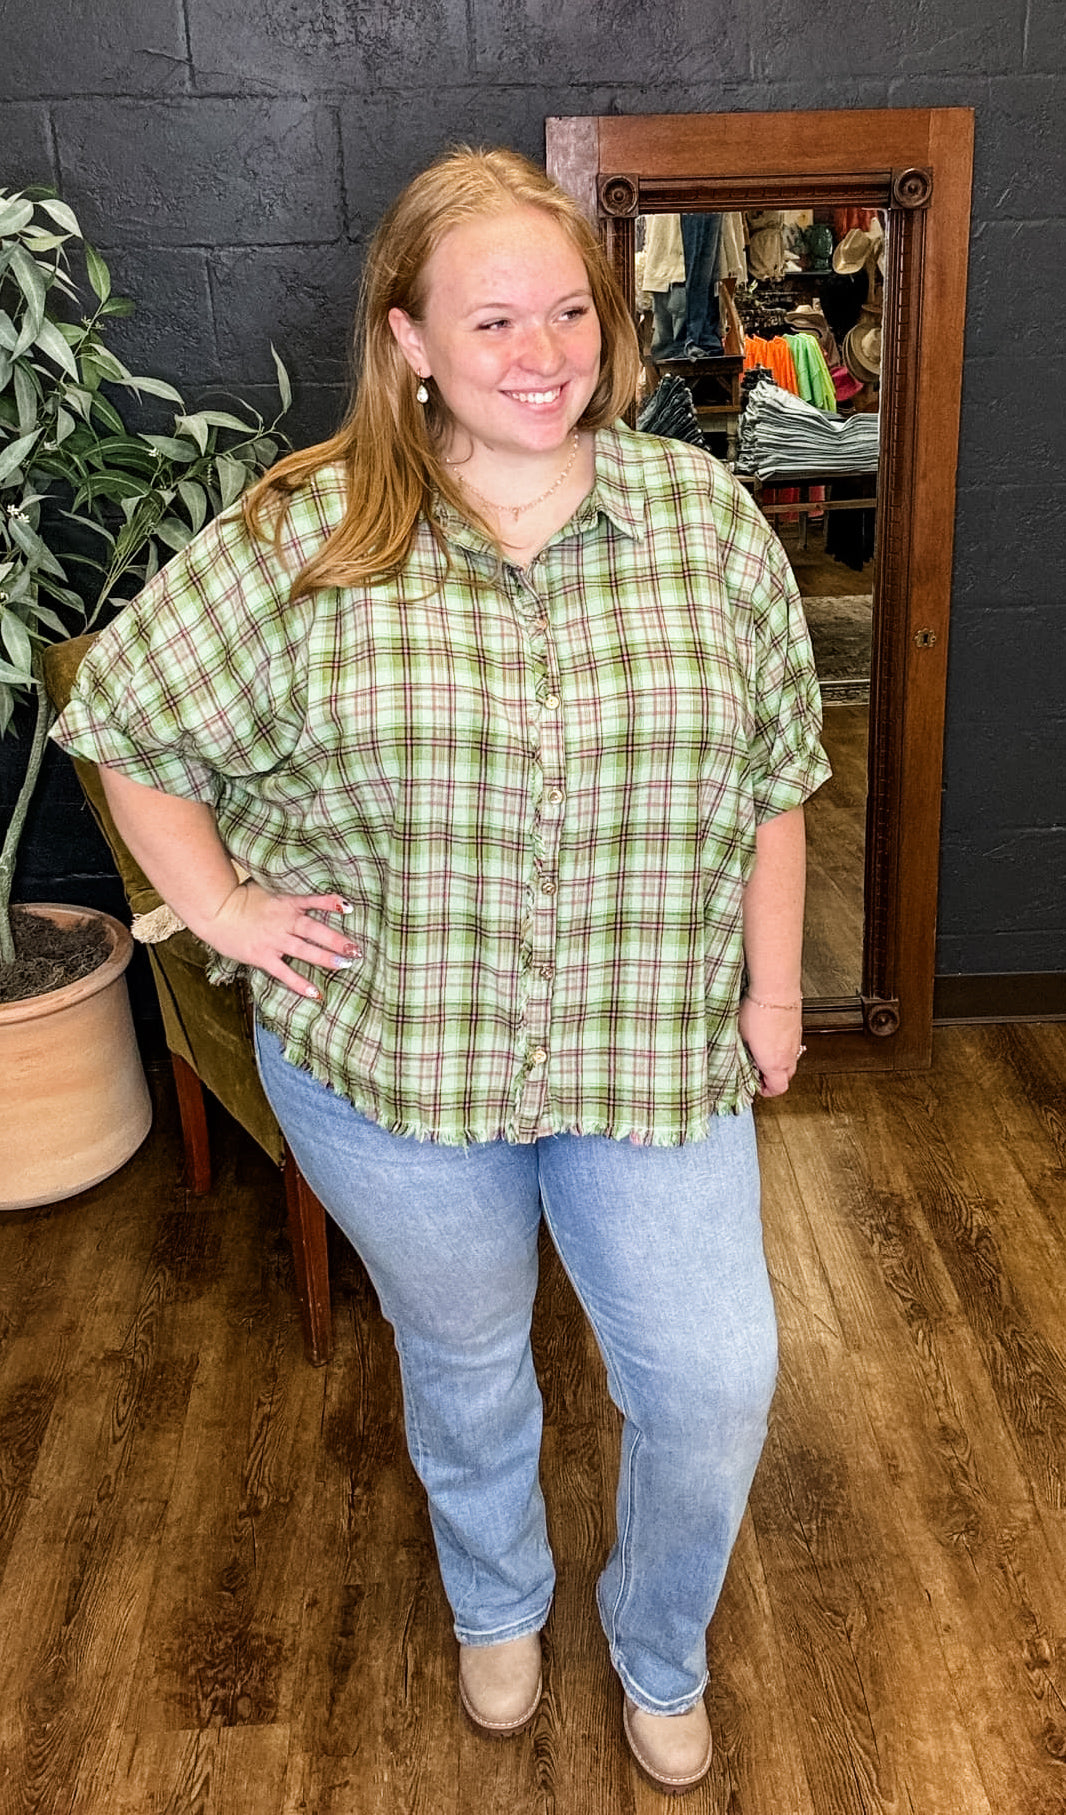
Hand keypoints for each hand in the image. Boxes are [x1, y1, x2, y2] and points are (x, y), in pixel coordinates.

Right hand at [197, 882, 360, 999]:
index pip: (312, 900)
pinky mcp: (263, 956)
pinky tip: (315, 993)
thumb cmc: (239, 898)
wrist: (215, 912)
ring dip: (325, 958)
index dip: (330, 903)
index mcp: (286, 903)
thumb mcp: (265, 887)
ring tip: (345, 964)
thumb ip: (285, 891)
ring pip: (304, 950)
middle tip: (356, 949)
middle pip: (315, 930)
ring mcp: (274, 940)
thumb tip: (302, 884)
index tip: (349, 907)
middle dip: (337, 940)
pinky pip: (284, 972)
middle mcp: (283, 922)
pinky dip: (300, 983)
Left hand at [738, 995, 804, 1097]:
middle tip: (759, 1071)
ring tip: (764, 1053)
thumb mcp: (740, 1036)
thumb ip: (741, 1053)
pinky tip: (771, 1037)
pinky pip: (792, 1045)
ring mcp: (795, 1042)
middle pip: (786, 1077)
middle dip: (773, 1078)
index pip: (778, 1089)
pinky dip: (783, 1047)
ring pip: (791, 1061)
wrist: (776, 989)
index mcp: (774, 1063)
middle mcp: (788, 1056)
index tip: (757, 1086)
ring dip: (779, 1062)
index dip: (767, 1091)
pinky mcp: (797, 1028)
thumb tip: (736, 1058)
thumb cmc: (758, 1011)